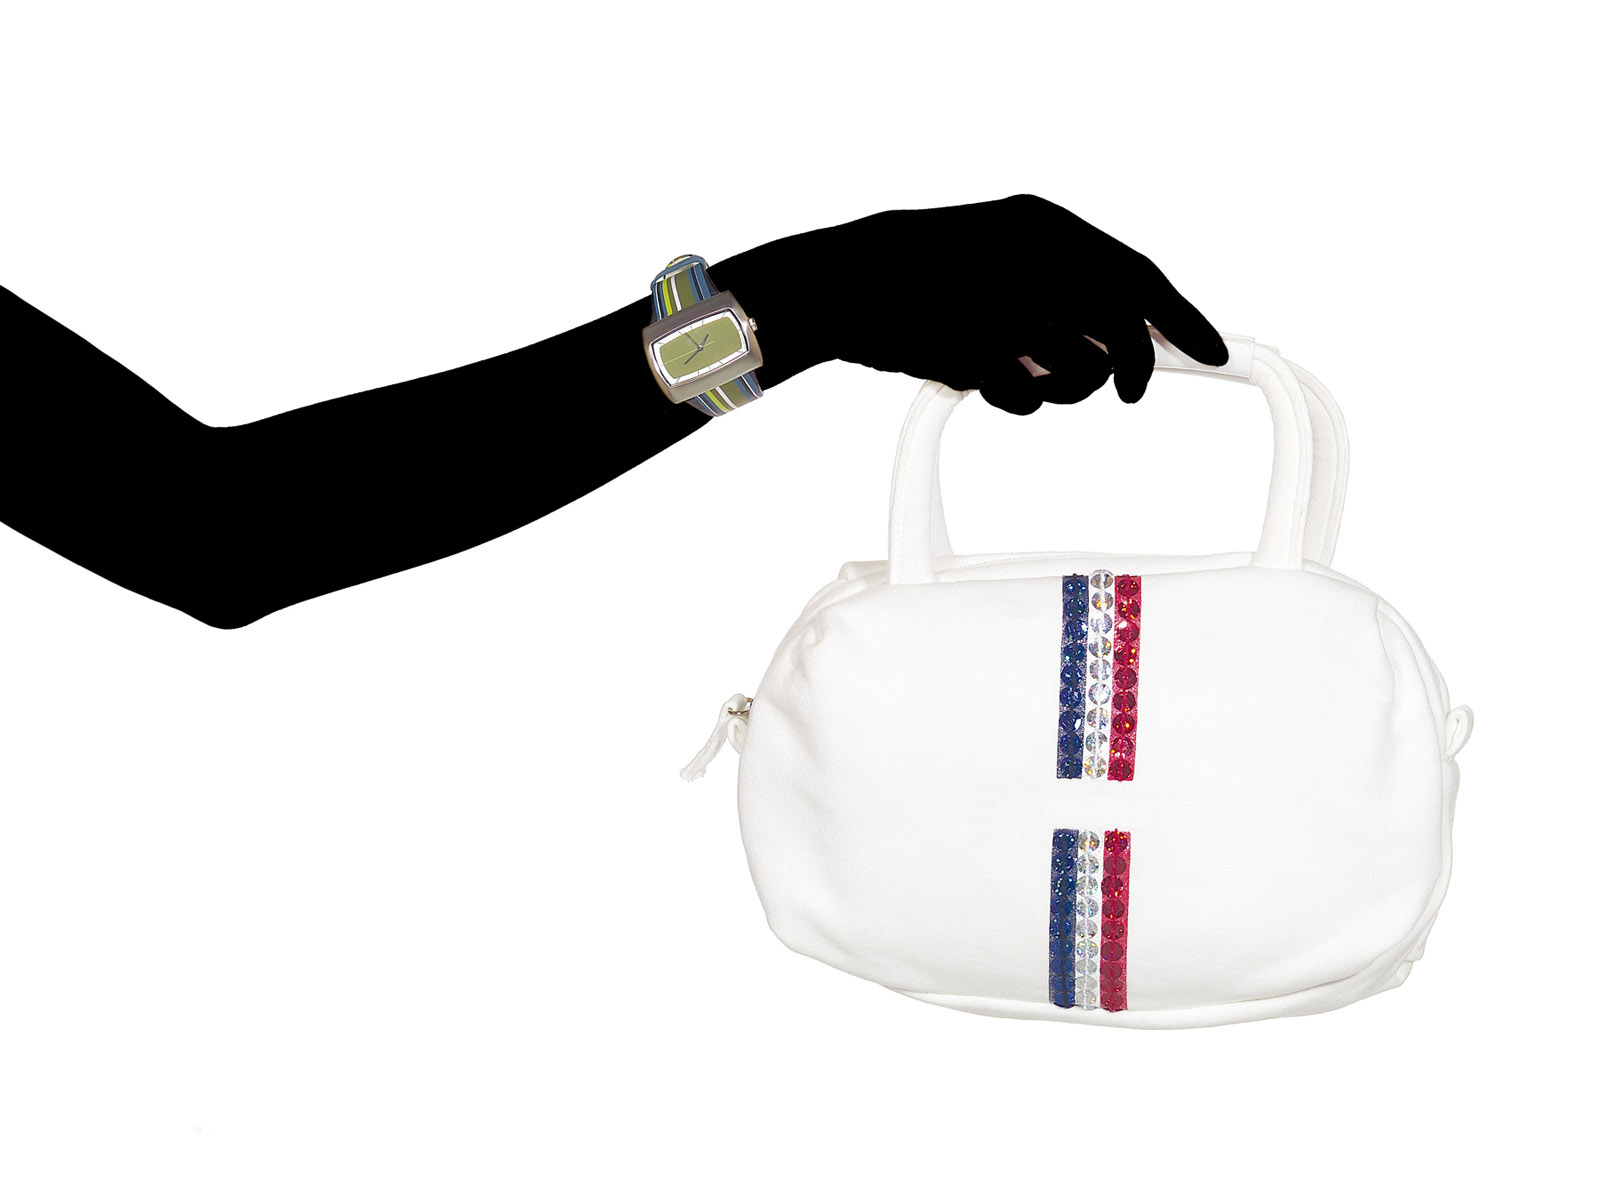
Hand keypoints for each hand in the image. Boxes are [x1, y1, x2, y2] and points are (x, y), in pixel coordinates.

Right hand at [718, 195, 1226, 412]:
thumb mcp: (1003, 253)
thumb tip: (1135, 333)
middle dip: (1134, 370)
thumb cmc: (926, 272)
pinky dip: (1016, 399)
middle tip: (1130, 394)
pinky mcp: (979, 357)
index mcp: (1042, 224)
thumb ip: (1065, 282)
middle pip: (1122, 332)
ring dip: (1066, 387)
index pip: (1139, 275)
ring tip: (1026, 373)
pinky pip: (1027, 400)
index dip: (1184, 319)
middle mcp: (1033, 263)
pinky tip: (984, 377)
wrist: (844, 283)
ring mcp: (1006, 312)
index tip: (1216, 352)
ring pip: (1079, 374)